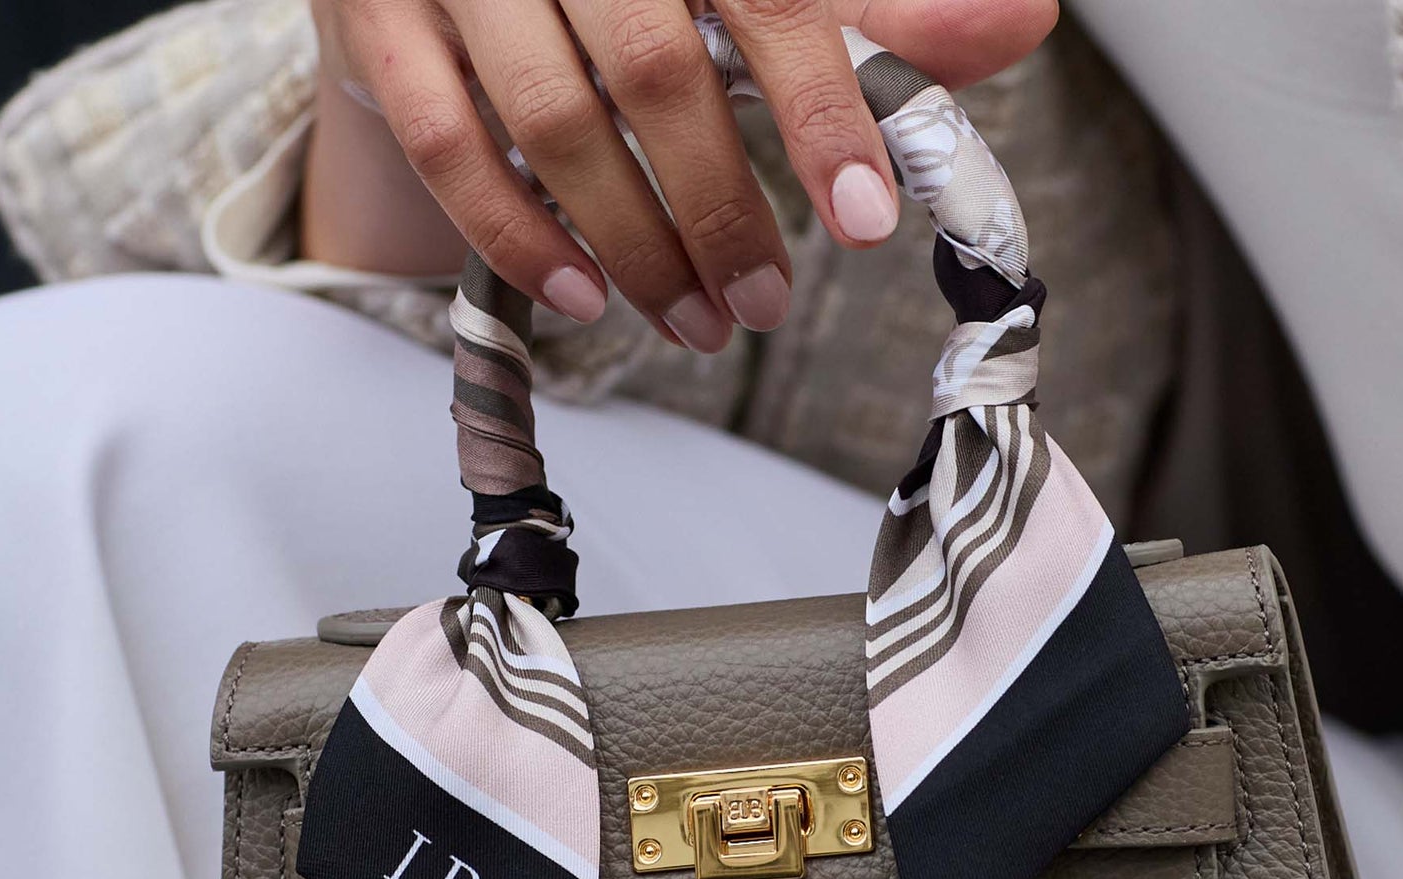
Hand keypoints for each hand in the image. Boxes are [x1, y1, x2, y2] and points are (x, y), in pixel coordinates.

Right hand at [307, 0, 1058, 351]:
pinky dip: (517, 233)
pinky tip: (581, 295)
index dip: (825, 109)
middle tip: (765, 303)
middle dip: (723, 207)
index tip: (865, 221)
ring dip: (636, 245)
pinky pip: (450, 142)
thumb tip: (1019, 20)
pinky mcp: (383, 16)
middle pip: (659, 71)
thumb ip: (882, 0)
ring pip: (556, 120)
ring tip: (693, 321)